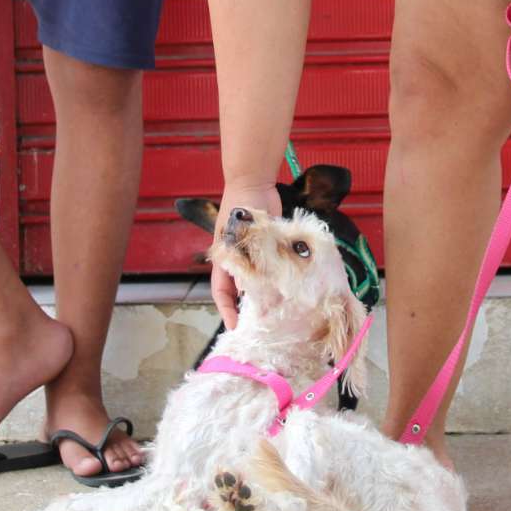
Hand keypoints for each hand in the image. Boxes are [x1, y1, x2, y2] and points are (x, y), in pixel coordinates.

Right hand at [211, 183, 280, 329]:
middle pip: (240, 291)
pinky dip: (278, 278)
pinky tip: (290, 289)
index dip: (226, 311)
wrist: (253, 182)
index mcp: (225, 259)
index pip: (221, 292)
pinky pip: (272, 268)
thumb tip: (248, 289)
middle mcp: (238, 260)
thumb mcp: (237, 234)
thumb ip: (243, 259)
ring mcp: (253, 254)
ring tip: (278, 313)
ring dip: (266, 296)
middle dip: (248, 308)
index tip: (235, 327)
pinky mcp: (268, 247)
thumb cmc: (239, 205)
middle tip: (261, 326)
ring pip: (258, 282)